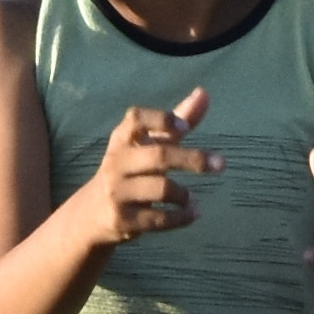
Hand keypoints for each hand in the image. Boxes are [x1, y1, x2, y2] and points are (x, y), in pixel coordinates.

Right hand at [87, 91, 215, 247]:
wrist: (91, 214)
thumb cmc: (129, 170)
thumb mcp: (148, 145)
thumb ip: (176, 122)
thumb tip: (204, 93)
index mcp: (123, 139)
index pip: (136, 119)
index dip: (161, 120)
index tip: (185, 127)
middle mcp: (116, 162)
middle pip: (160, 156)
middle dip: (193, 159)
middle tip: (221, 164)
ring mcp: (116, 192)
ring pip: (161, 189)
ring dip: (184, 195)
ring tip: (191, 198)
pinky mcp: (121, 220)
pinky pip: (158, 219)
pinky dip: (181, 217)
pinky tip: (192, 214)